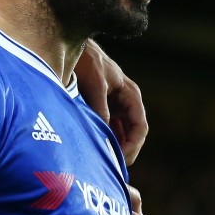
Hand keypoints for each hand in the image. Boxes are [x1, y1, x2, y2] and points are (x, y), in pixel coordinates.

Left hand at [75, 40, 147, 163]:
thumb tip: (104, 133)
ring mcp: (115, 105)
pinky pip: (108, 128)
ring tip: (105, 162)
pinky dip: (105, 138)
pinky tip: (96, 150)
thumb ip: (101, 108)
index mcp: (131, 95)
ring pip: (120, 133)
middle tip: (113, 167)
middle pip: (132, 134)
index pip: (140, 127)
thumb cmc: (88, 61)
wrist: (74, 47)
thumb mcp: (95, 84)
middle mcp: (126, 102)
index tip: (121, 159)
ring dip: (115, 146)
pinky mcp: (102, 108)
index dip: (133, 146)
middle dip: (125, 151)